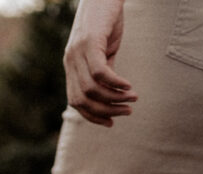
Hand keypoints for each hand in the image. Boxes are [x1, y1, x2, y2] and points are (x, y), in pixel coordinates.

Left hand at [63, 0, 136, 125]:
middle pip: (81, 99)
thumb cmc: (107, 21)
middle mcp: (70, 61)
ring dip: (113, 98)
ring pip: (91, 88)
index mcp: (71, 67)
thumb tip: (110, 93)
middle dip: (104, 111)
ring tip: (132, 99)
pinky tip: (128, 86)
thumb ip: (103, 71)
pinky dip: (115, 83)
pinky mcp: (89, 42)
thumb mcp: (104, 51)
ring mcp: (77, 52)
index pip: (75, 101)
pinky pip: (99, 72)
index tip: (110, 123)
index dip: (92, 116)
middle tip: (127, 112)